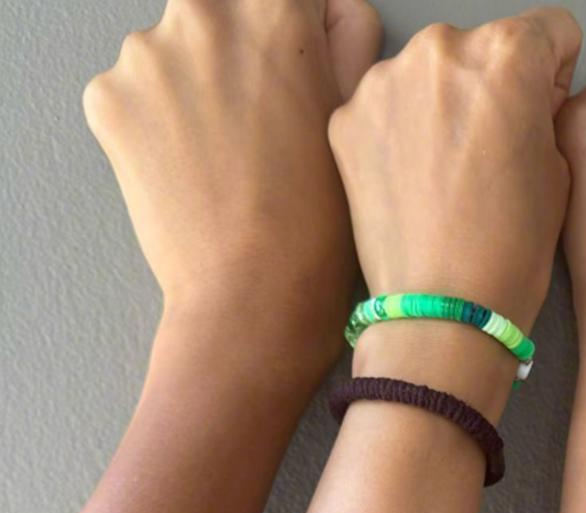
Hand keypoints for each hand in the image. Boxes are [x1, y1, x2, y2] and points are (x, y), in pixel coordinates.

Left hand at [83, 0, 381, 384]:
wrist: (256, 294)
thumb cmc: (322, 218)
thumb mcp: (358, 119)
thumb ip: (348, 39)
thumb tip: (331, 10)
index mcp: (275, 9)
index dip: (296, 41)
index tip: (297, 82)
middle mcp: (204, 10)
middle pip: (222, 13)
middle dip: (240, 57)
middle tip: (262, 130)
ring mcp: (147, 53)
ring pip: (176, 51)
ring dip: (196, 87)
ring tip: (226, 159)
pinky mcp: (110, 98)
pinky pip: (136, 93)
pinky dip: (158, 123)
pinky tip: (191, 170)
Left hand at [328, 6, 581, 396]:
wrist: (443, 313)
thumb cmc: (510, 251)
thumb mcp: (560, 172)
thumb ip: (542, 111)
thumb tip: (524, 99)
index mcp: (508, 54)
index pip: (551, 29)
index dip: (555, 75)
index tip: (542, 112)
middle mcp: (441, 47)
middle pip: (482, 45)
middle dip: (491, 85)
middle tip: (490, 153)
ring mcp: (384, 79)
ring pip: (428, 70)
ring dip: (441, 102)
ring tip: (446, 173)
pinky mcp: (346, 116)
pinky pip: (385, 102)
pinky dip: (399, 129)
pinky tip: (410, 182)